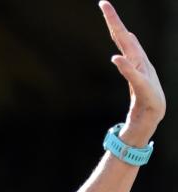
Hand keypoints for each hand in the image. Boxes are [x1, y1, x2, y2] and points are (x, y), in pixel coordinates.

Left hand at [100, 2, 165, 138]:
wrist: (152, 116)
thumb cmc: (143, 98)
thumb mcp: (132, 79)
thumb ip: (126, 66)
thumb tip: (119, 54)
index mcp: (135, 58)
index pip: (122, 36)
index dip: (113, 21)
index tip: (103, 4)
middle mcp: (139, 61)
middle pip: (125, 37)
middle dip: (115, 21)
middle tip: (103, 3)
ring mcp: (142, 73)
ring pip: (130, 51)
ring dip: (120, 36)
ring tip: (111, 22)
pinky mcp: (144, 88)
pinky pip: (133, 76)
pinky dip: (126, 68)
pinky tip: (117, 59)